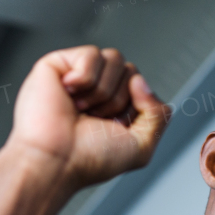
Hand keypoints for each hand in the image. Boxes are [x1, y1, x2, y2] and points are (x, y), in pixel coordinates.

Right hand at [6, 45, 170, 189]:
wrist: (55, 161)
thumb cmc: (87, 160)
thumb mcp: (141, 147)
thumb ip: (158, 115)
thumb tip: (141, 81)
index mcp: (114, 109)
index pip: (141, 87)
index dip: (134, 107)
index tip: (113, 127)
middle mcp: (97, 91)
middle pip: (130, 70)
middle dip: (118, 99)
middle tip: (93, 119)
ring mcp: (78, 77)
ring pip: (114, 59)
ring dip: (101, 91)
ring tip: (79, 109)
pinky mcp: (58, 64)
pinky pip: (91, 54)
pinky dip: (83, 78)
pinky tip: (68, 93)